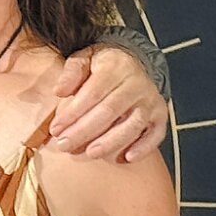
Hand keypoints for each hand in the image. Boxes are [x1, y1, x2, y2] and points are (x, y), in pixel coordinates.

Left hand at [47, 44, 168, 162]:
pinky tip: (127, 158)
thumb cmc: (102, 66)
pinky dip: (144, 147)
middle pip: (109, 111)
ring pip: (132, 124)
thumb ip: (71, 72)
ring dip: (111, 142)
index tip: (55, 129)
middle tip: (64, 145)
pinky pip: (156, 134)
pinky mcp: (161, 115)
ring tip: (90, 153)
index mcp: (116, 66)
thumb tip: (59, 92)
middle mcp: (137, 83)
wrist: (132, 63)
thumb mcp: (84, 58)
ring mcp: (151, 100)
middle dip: (84, 131)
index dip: (72, 113)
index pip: (92, 93)